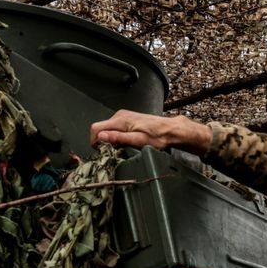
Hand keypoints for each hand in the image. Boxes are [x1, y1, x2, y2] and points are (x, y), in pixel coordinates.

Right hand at [90, 110, 211, 154]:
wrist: (171, 130)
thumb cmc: (158, 137)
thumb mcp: (137, 141)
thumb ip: (118, 138)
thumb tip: (101, 136)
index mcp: (120, 120)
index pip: (96, 128)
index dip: (95, 142)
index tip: (102, 151)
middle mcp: (120, 116)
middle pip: (100, 129)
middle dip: (103, 142)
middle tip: (114, 151)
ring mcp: (123, 117)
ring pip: (107, 129)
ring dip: (110, 140)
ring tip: (122, 148)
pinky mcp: (128, 120)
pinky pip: (114, 128)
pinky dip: (116, 137)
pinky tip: (126, 142)